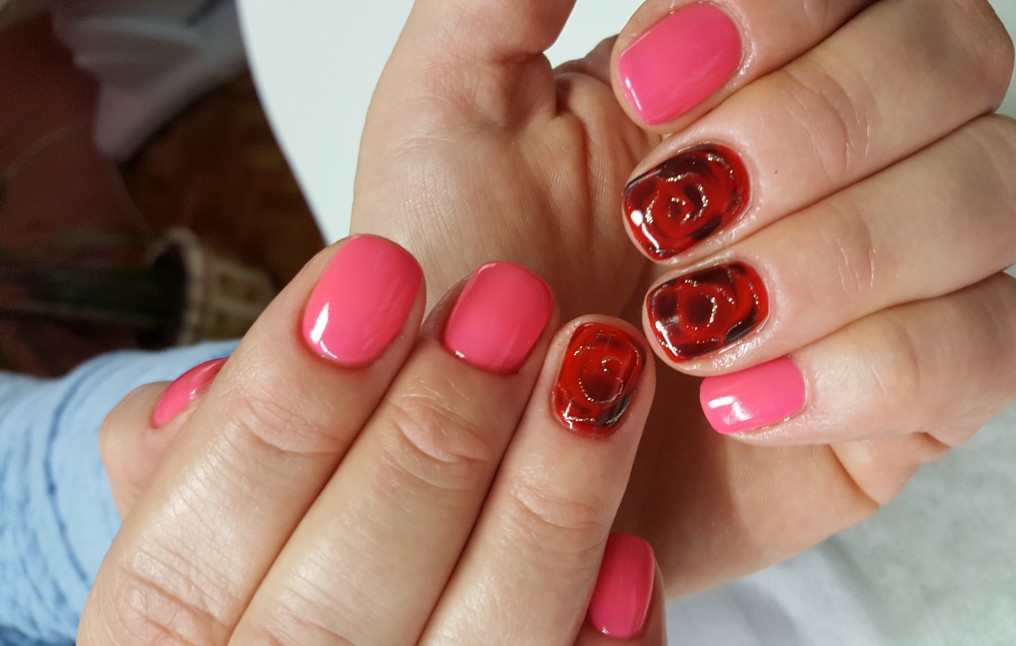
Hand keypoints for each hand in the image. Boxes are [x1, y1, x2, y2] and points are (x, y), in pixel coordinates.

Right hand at [87, 239, 667, 642]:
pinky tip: (632, 550)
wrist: (405, 551)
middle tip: (502, 307)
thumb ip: (198, 448)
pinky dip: (606, 634)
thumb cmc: (319, 486)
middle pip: (326, 626)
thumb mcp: (220, 464)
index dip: (273, 413)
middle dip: (425, 445)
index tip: (373, 269)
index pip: (177, 569)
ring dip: (543, 506)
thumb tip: (186, 405)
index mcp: (173, 645)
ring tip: (598, 365)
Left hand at [347, 0, 1015, 592]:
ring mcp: (899, 270)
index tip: (653, 89)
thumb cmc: (476, 298)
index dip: (781, 12)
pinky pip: (990, 345)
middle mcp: (848, 152)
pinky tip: (741, 401)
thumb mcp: (452, 120)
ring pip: (1000, 188)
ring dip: (837, 252)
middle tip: (669, 216)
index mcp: (751, 65)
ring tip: (690, 324)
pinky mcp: (918, 393)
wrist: (490, 469)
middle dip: (810, 131)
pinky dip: (870, 368)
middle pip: (958, 58)